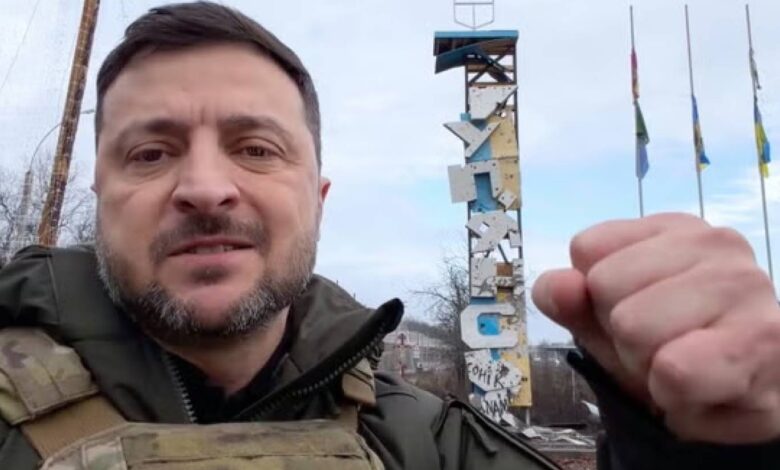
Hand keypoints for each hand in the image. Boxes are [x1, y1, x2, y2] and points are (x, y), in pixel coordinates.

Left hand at [532, 212, 779, 443]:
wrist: (746, 405)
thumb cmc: (676, 353)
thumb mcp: (607, 323)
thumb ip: (571, 301)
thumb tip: (555, 285)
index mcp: (673, 229)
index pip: (586, 248)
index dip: (596, 297)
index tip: (636, 314)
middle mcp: (715, 243)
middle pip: (604, 286)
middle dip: (621, 334)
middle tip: (662, 349)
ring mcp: (745, 285)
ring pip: (634, 328)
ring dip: (647, 368)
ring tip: (683, 368)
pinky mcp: (761, 340)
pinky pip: (673, 370)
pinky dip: (673, 397)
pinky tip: (702, 392)